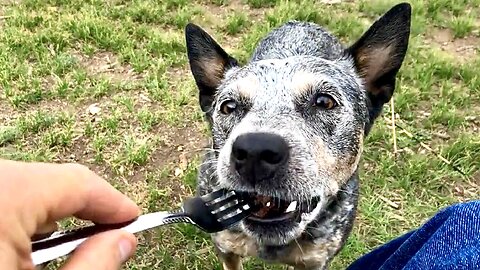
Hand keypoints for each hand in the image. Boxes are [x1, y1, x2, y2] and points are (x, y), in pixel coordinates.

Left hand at [0, 160, 140, 269]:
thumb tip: (122, 242)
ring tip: (71, 241)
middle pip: (48, 179)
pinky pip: (2, 192)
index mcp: (4, 199)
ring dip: (51, 209)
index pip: (75, 183)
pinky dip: (19, 211)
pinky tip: (27, 241)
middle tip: (109, 230)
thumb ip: (91, 264)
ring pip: (23, 184)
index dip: (112, 201)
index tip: (131, 218)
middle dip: (82, 205)